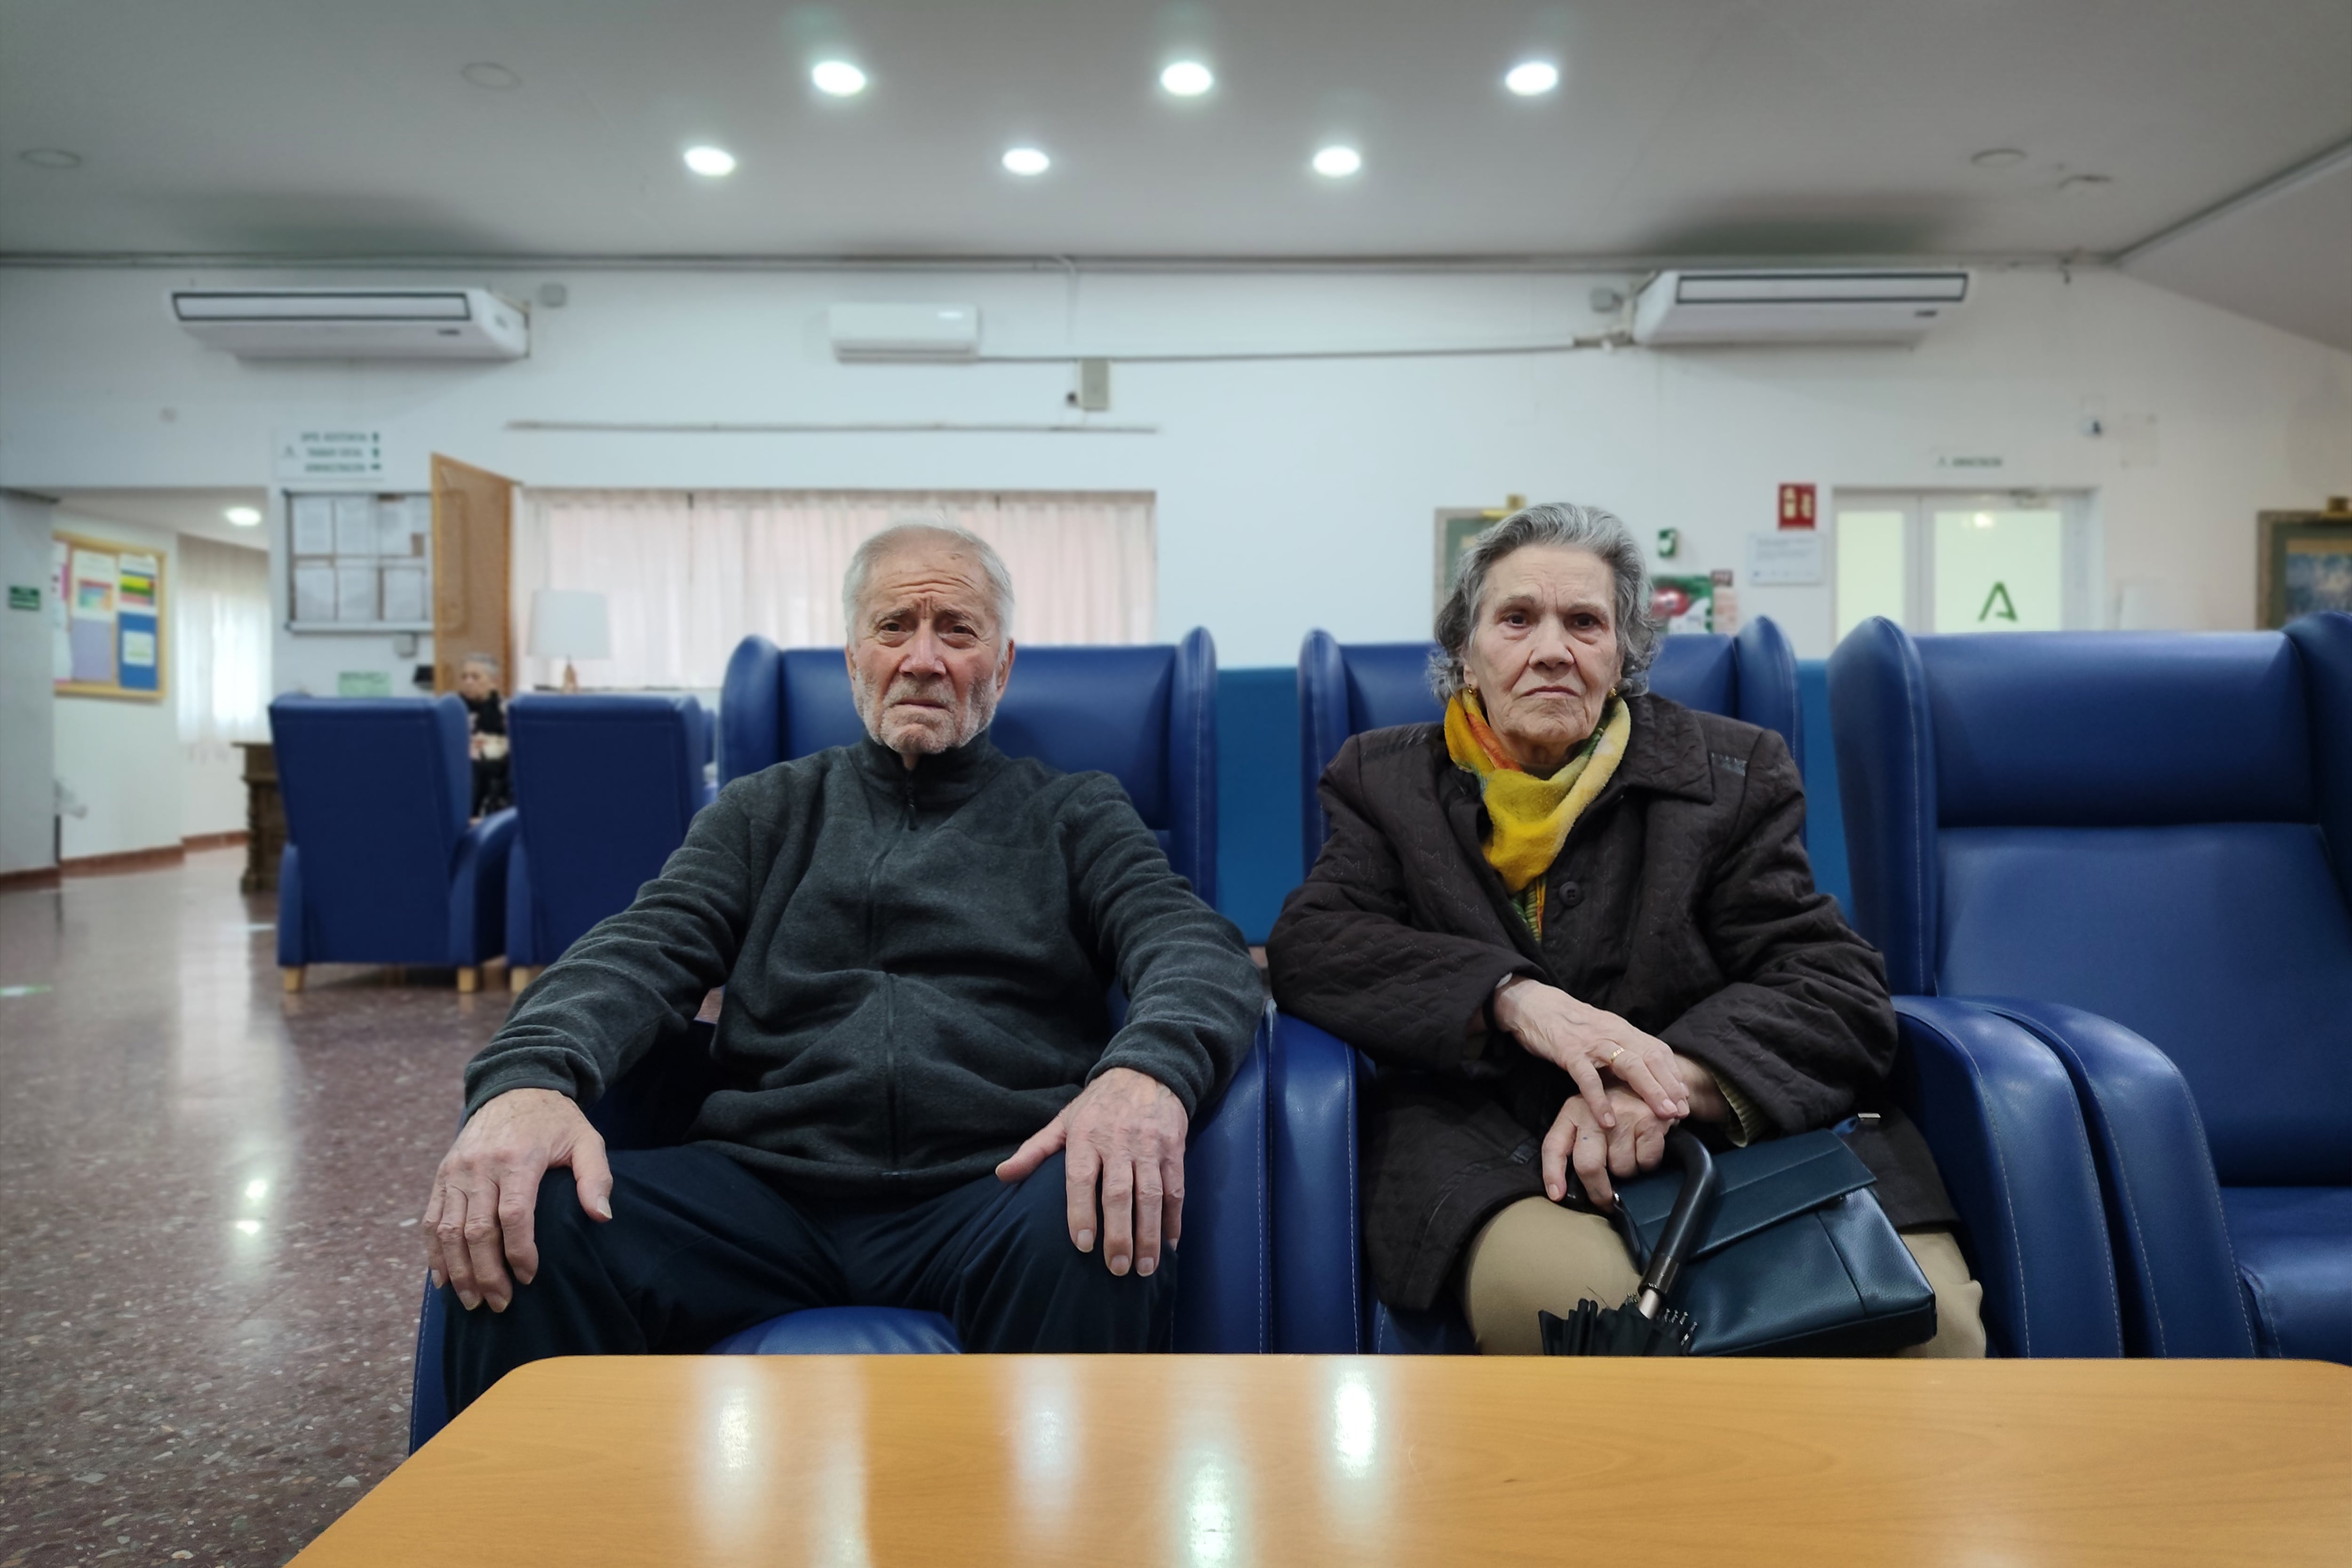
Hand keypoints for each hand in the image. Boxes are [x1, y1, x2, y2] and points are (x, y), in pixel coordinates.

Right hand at [421, 1088, 611, 1312]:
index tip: (529, 1277)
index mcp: (517, 1158)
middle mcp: (480, 1166)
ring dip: (458, 1271)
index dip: (519, 1251)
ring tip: (472, 1302)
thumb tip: (602, 1217)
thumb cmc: (555, 1121)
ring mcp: (456, 1171)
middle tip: (500, 1303)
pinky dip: (434, 1252)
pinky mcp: (442, 1175)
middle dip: (486, 1273)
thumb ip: (596, 1178)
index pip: (513, 1215)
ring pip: (448, 1230)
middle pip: (476, 1230)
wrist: (514, 1087)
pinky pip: (431, 1219)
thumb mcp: (586, 1140)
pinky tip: (444, 1279)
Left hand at [996, 1067, 1186, 1278]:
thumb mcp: (1064, 1120)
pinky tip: (1170, 1245)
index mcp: (1085, 1136)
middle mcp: (1118, 1143)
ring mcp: (1149, 1147)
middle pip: (1119, 1193)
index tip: (1082, 1246)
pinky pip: (1175, 1189)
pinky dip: (1174, 1219)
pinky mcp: (1173, 1151)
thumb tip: (1001, 1175)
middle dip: (1120, 1234)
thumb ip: (1035, 1150)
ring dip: (1149, 1234)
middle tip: (1117, 1269)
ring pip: (1150, 1196)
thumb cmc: (1098, 1105)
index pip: (1081, 1179)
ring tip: (1146, 1269)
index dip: (1081, 1213)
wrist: (1147, 1072)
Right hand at [1492, 979, 1688, 1129]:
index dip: (1673, 1075)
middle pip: (1650, 1058)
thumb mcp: (1603, 1032)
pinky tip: (1608, 1120)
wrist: (1534, 1004)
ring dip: (1649, 1090)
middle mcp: (1613, 1033)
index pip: (1657, 1051)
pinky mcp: (1569, 1052)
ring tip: (1662, 1115)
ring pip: (1628, 1065)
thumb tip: (1647, 1075)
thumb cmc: (1570, 1024)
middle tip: (1683, 1112)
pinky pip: (1587, 1077)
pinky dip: (1599, 1099)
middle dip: (1669, 1086)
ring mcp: (1592, 1042)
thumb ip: (1623, 1049)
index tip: (1685, 1099)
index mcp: (1623, 1030)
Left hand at [1543, 1086, 1667, 1210]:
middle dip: (1598, 1191)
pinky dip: (1647, 1164)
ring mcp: (1623, 1115)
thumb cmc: (1614, 1109)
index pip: (1554, 1145)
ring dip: (1628, 1173)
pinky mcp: (1649, 1121)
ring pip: (1621, 1168)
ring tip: (1630, 1154)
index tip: (1557, 1195)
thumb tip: (1569, 1189)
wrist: (1651, 1084)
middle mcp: (1594, 1111)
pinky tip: (1645, 1147)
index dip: (1553, 1173)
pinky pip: (1646, 1162)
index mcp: (1572, 1111)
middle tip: (1606, 1201)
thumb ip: (1577, 1144)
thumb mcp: (1588, 1117)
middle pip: (1588, 1165)